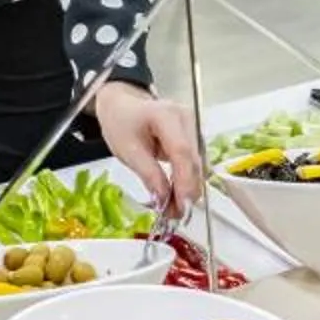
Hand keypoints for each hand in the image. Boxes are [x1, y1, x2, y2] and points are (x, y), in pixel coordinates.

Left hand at [93, 83, 204, 213]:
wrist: (123, 104)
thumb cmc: (121, 121)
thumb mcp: (128, 150)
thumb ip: (148, 174)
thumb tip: (164, 199)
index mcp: (165, 115)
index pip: (182, 152)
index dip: (184, 181)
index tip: (182, 204)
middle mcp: (186, 117)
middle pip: (194, 160)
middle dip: (188, 190)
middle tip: (176, 215)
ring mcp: (193, 125)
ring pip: (198, 163)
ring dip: (189, 188)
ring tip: (174, 209)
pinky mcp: (194, 135)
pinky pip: (195, 162)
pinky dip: (187, 180)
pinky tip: (178, 194)